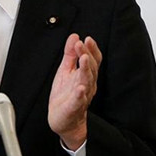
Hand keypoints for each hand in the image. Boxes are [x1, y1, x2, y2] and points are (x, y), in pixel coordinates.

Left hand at [48, 33, 101, 149]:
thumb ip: (70, 54)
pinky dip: (80, 94)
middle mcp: (87, 84)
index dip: (91, 49)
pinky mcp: (74, 107)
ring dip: (85, 69)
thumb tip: (74, 36)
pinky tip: (79, 88)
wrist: (63, 119)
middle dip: (86, 55)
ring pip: (87, 81)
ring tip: (83, 59)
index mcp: (85, 75)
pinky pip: (79, 100)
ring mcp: (82, 96)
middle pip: (90, 68)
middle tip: (81, 44)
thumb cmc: (66, 94)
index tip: (87, 38)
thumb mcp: (65, 70)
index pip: (92, 60)